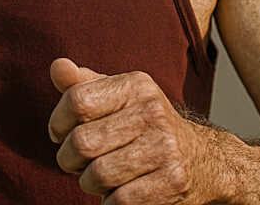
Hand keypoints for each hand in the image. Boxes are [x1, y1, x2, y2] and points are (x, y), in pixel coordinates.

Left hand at [48, 58, 203, 203]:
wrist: (202, 159)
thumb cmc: (144, 125)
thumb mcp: (118, 98)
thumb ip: (82, 84)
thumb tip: (57, 67)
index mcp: (136, 85)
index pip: (76, 100)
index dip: (57, 122)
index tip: (60, 134)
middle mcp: (153, 112)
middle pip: (82, 142)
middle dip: (69, 159)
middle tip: (77, 162)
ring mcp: (166, 147)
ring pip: (97, 175)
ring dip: (88, 183)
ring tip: (99, 177)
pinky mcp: (173, 182)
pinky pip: (119, 201)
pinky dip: (110, 202)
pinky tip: (119, 192)